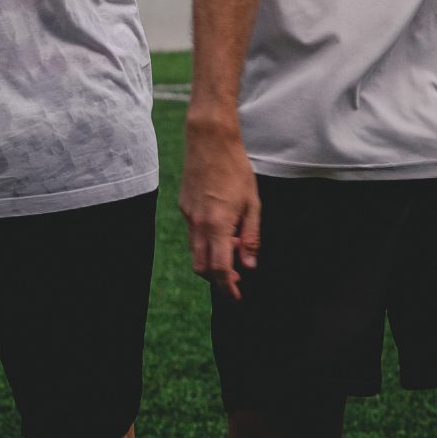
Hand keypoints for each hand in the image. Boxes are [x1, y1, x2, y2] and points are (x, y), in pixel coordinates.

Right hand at [179, 112, 259, 302]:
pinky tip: (222, 226)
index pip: (219, 269)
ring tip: (234, 242)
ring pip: (195, 251)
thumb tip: (249, 264)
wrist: (209, 140)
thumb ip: (251, 236)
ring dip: (211, 258)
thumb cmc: (235, 169)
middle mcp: (198, 224)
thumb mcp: (253, 203)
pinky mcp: (183, 206)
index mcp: (217, 225)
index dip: (229, 288)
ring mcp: (187, 215)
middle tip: (237, 273)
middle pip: (201, 267)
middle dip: (217, 278)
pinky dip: (205, 240)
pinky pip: (192, 233)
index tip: (237, 297)